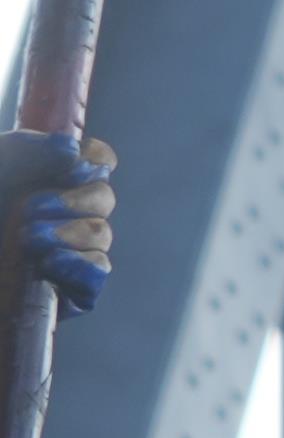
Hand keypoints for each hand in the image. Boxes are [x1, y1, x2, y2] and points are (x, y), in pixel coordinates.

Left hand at [3, 127, 104, 307]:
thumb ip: (25, 150)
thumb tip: (71, 148)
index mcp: (36, 177)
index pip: (94, 160)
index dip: (93, 160)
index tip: (70, 166)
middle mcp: (54, 212)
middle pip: (103, 197)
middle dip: (75, 201)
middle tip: (30, 209)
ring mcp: (61, 252)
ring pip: (100, 234)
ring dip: (72, 234)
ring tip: (27, 240)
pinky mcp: (64, 289)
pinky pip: (98, 272)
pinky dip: (82, 265)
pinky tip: (48, 264)